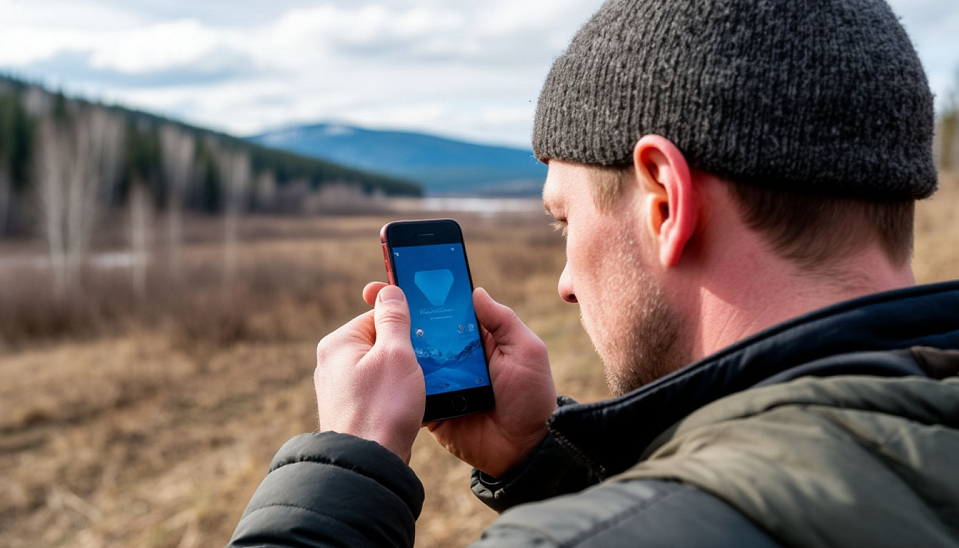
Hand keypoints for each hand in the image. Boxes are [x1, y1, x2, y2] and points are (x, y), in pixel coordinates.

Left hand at [314, 285, 424, 463]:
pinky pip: (378, 390)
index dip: (405, 326)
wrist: (369, 464)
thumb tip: (389, 290)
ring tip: (414, 391)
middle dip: (405, 353)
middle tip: (423, 367)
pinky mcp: (350, 410)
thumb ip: (394, 319)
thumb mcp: (397, 354)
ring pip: (382, 368)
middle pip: (380, 342)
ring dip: (403, 376)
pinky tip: (406, 407)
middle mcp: (332, 363)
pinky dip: (395, 394)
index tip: (424, 338)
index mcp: (338, 343)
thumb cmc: (383, 408)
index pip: (377, 316)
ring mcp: (339, 389)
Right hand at [363, 282, 555, 477]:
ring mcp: (440, 381)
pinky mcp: (430, 405)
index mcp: (477, 337)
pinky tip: (376, 364)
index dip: (426, 292)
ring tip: (368, 325)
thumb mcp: (526, 351)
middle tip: (372, 294)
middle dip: (397, 312)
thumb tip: (474, 291)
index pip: (446, 308)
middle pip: (422, 329)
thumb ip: (503, 321)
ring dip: (391, 343)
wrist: (525, 449)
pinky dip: (395, 379)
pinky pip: (408, 388)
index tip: (401, 273)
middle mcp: (455, 356)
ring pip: (410, 357)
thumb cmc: (532, 397)